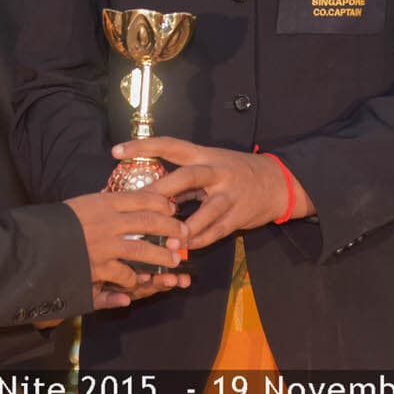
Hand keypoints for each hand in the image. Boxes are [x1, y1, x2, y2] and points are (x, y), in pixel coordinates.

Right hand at [63, 190, 189, 308]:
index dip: (161, 202)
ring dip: (162, 256)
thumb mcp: (77, 205)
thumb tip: (116, 198)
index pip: (141, 197)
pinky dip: (134, 279)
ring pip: (144, 249)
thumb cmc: (52, 224)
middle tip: (184, 234)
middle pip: (149, 221)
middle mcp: (107, 222)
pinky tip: (140, 280)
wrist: (29, 246)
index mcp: (102, 202)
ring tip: (174, 260)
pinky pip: (125, 274)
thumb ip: (100, 205)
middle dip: (171, 228)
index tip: (172, 207)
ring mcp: (104, 246)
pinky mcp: (98, 268)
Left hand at [122, 137, 313, 249]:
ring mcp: (230, 194)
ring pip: (206, 210)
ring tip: (166, 241)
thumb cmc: (236, 172)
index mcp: (205, 155)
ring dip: (185, 227)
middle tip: (138, 204)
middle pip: (186, 177)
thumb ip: (185, 179)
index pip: (170, 145)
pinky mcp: (239, 215)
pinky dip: (201, 240)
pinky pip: (218, 230)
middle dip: (162, 191)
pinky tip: (186, 248)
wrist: (277, 182)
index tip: (116, 151)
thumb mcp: (212, 165)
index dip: (143, 146)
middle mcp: (217, 171)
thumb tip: (152, 195)